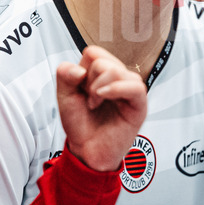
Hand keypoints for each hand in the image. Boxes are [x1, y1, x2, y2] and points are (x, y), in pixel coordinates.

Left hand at [56, 45, 147, 171]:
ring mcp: (129, 89)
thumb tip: (79, 69)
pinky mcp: (139, 103)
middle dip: (90, 81)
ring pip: (117, 70)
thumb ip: (64, 76)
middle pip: (103, 60)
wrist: (87, 151)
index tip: (80, 89)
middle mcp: (117, 78)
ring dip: (99, 88)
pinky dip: (116, 88)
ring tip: (96, 104)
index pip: (94, 53)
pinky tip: (104, 97)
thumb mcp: (64, 96)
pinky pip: (135, 86)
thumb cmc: (81, 125)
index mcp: (101, 74)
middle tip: (89, 100)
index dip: (82, 70)